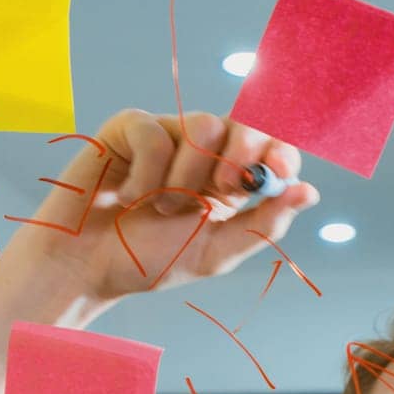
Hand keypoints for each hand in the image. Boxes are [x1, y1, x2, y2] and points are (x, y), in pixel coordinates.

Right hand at [9, 109, 319, 304]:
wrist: (84, 269)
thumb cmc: (145, 262)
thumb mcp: (213, 253)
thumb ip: (261, 225)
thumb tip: (308, 192)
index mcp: (229, 182)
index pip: (269, 149)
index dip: (280, 151)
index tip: (279, 168)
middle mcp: (202, 153)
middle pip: (242, 124)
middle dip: (241, 156)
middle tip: (220, 192)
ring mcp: (165, 135)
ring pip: (202, 126)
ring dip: (185, 179)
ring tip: (159, 209)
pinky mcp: (128, 128)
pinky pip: (155, 132)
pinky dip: (147, 175)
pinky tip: (127, 198)